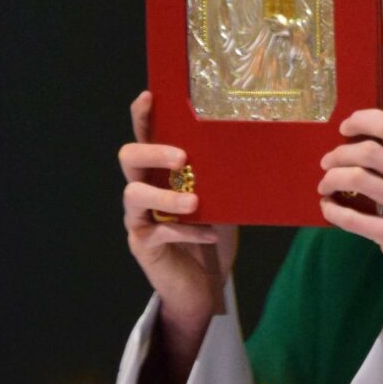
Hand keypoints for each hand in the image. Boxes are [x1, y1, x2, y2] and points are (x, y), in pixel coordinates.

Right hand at [119, 92, 237, 374]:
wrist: (200, 286)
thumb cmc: (210, 235)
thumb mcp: (220, 199)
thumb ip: (222, 176)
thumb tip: (253, 146)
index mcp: (158, 172)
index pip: (144, 135)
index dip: (143, 116)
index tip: (151, 96)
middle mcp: (141, 189)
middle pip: (128, 158)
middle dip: (152, 151)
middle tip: (181, 156)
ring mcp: (138, 218)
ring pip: (134, 195)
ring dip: (165, 196)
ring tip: (194, 201)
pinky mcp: (143, 244)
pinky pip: (159, 233)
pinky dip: (187, 231)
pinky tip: (210, 233)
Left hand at [316, 109, 382, 288]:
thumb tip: (360, 134)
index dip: (361, 121)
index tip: (345, 127)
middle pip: (369, 152)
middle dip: (339, 154)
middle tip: (327, 161)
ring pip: (357, 180)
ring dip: (332, 178)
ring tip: (326, 183)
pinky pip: (352, 218)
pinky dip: (332, 209)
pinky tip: (328, 206)